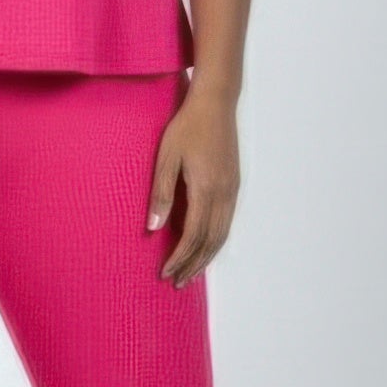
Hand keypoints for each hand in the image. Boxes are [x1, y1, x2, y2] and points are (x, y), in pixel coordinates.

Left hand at [146, 83, 239, 285]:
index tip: (165, 273)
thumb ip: (161, 194)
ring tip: (191, 274)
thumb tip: (152, 228)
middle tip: (177, 282)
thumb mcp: (166, 158)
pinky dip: (215, 242)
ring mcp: (232, 190)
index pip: (193, 235)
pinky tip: (205, 247)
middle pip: (210, 242)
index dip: (180, 258)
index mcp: (205, 189)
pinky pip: (227, 222)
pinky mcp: (234, 184)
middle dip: (193, 265)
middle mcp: (223, 194)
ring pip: (222, 235)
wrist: (215, 104)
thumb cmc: (186, 127)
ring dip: (206, 258)